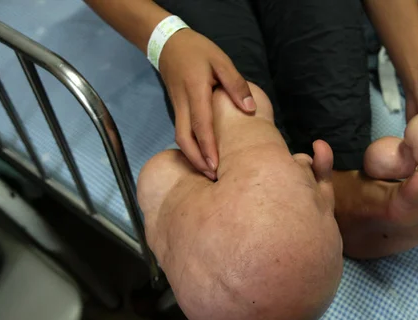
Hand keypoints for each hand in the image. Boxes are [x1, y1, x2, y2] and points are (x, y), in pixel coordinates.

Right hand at [159, 29, 255, 178]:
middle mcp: (183, 104)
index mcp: (196, 91)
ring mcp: (178, 108)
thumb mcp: (221, 61)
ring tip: (209, 171)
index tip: (215, 165)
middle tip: (212, 177)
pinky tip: (203, 156)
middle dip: (196, 160)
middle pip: (184, 138)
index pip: (200, 124)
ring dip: (193, 157)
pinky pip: (182, 132)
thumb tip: (249, 108)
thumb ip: (235, 84)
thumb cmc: (198, 51)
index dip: (207, 146)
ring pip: (181, 138)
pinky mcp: (178, 110)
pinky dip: (191, 147)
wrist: (168, 44)